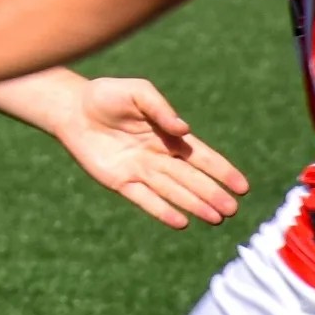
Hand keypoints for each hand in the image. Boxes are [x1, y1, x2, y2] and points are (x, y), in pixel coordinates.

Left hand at [56, 77, 247, 227]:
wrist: (72, 108)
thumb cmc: (107, 95)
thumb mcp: (138, 93)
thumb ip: (161, 109)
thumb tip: (184, 130)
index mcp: (167, 136)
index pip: (201, 156)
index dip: (222, 170)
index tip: (242, 186)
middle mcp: (158, 157)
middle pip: (191, 179)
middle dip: (212, 193)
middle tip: (233, 210)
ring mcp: (140, 171)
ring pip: (173, 192)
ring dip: (195, 205)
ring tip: (216, 218)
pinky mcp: (120, 182)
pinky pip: (145, 199)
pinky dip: (162, 211)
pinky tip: (180, 222)